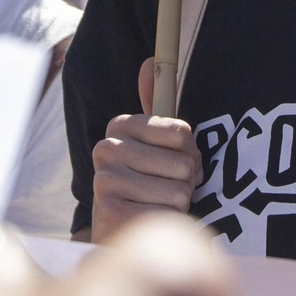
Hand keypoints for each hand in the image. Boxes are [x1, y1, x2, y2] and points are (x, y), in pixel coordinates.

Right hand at [91, 57, 202, 241]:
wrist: (121, 234)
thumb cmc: (146, 184)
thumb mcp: (154, 143)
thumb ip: (154, 103)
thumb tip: (149, 60)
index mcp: (119, 125)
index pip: (183, 133)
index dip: (190, 155)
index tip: (173, 164)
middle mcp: (106, 147)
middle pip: (184, 163)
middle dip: (185, 183)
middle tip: (165, 191)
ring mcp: (105, 180)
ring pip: (179, 190)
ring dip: (177, 204)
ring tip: (157, 206)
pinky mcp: (110, 212)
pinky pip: (168, 213)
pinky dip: (167, 222)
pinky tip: (149, 222)